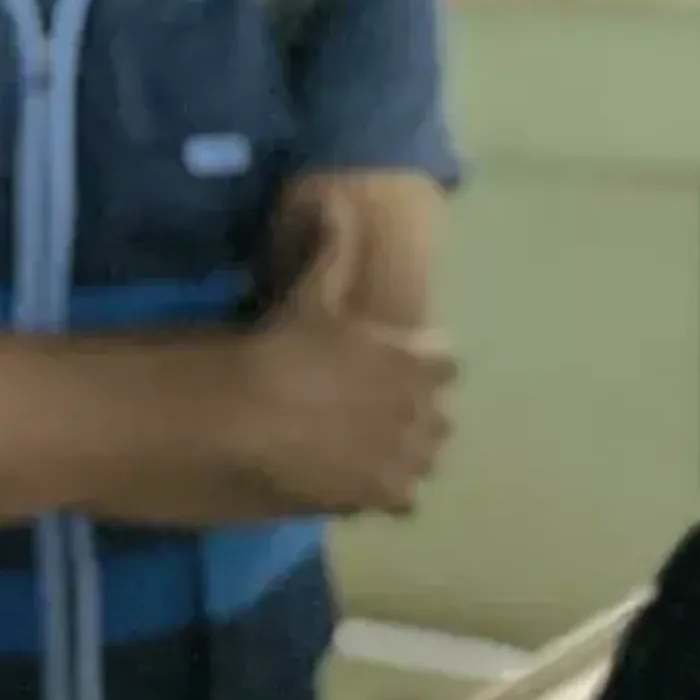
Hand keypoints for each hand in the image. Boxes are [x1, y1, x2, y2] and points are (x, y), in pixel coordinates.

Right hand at [231, 204, 455, 514]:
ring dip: (402, 453)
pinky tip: (354, 482)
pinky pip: (403, 499)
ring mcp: (407, 458)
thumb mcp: (313, 293)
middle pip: (438, 416)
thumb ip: (334, 248)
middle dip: (415, 413)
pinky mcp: (385, 497)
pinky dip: (383, 491)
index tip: (394, 366)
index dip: (422, 364)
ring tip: (365, 449)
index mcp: (418, 361)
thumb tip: (335, 201)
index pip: (446, 363)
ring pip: (423, 458)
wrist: (253, 419)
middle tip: (374, 410)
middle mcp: (425, 412)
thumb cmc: (287, 350)